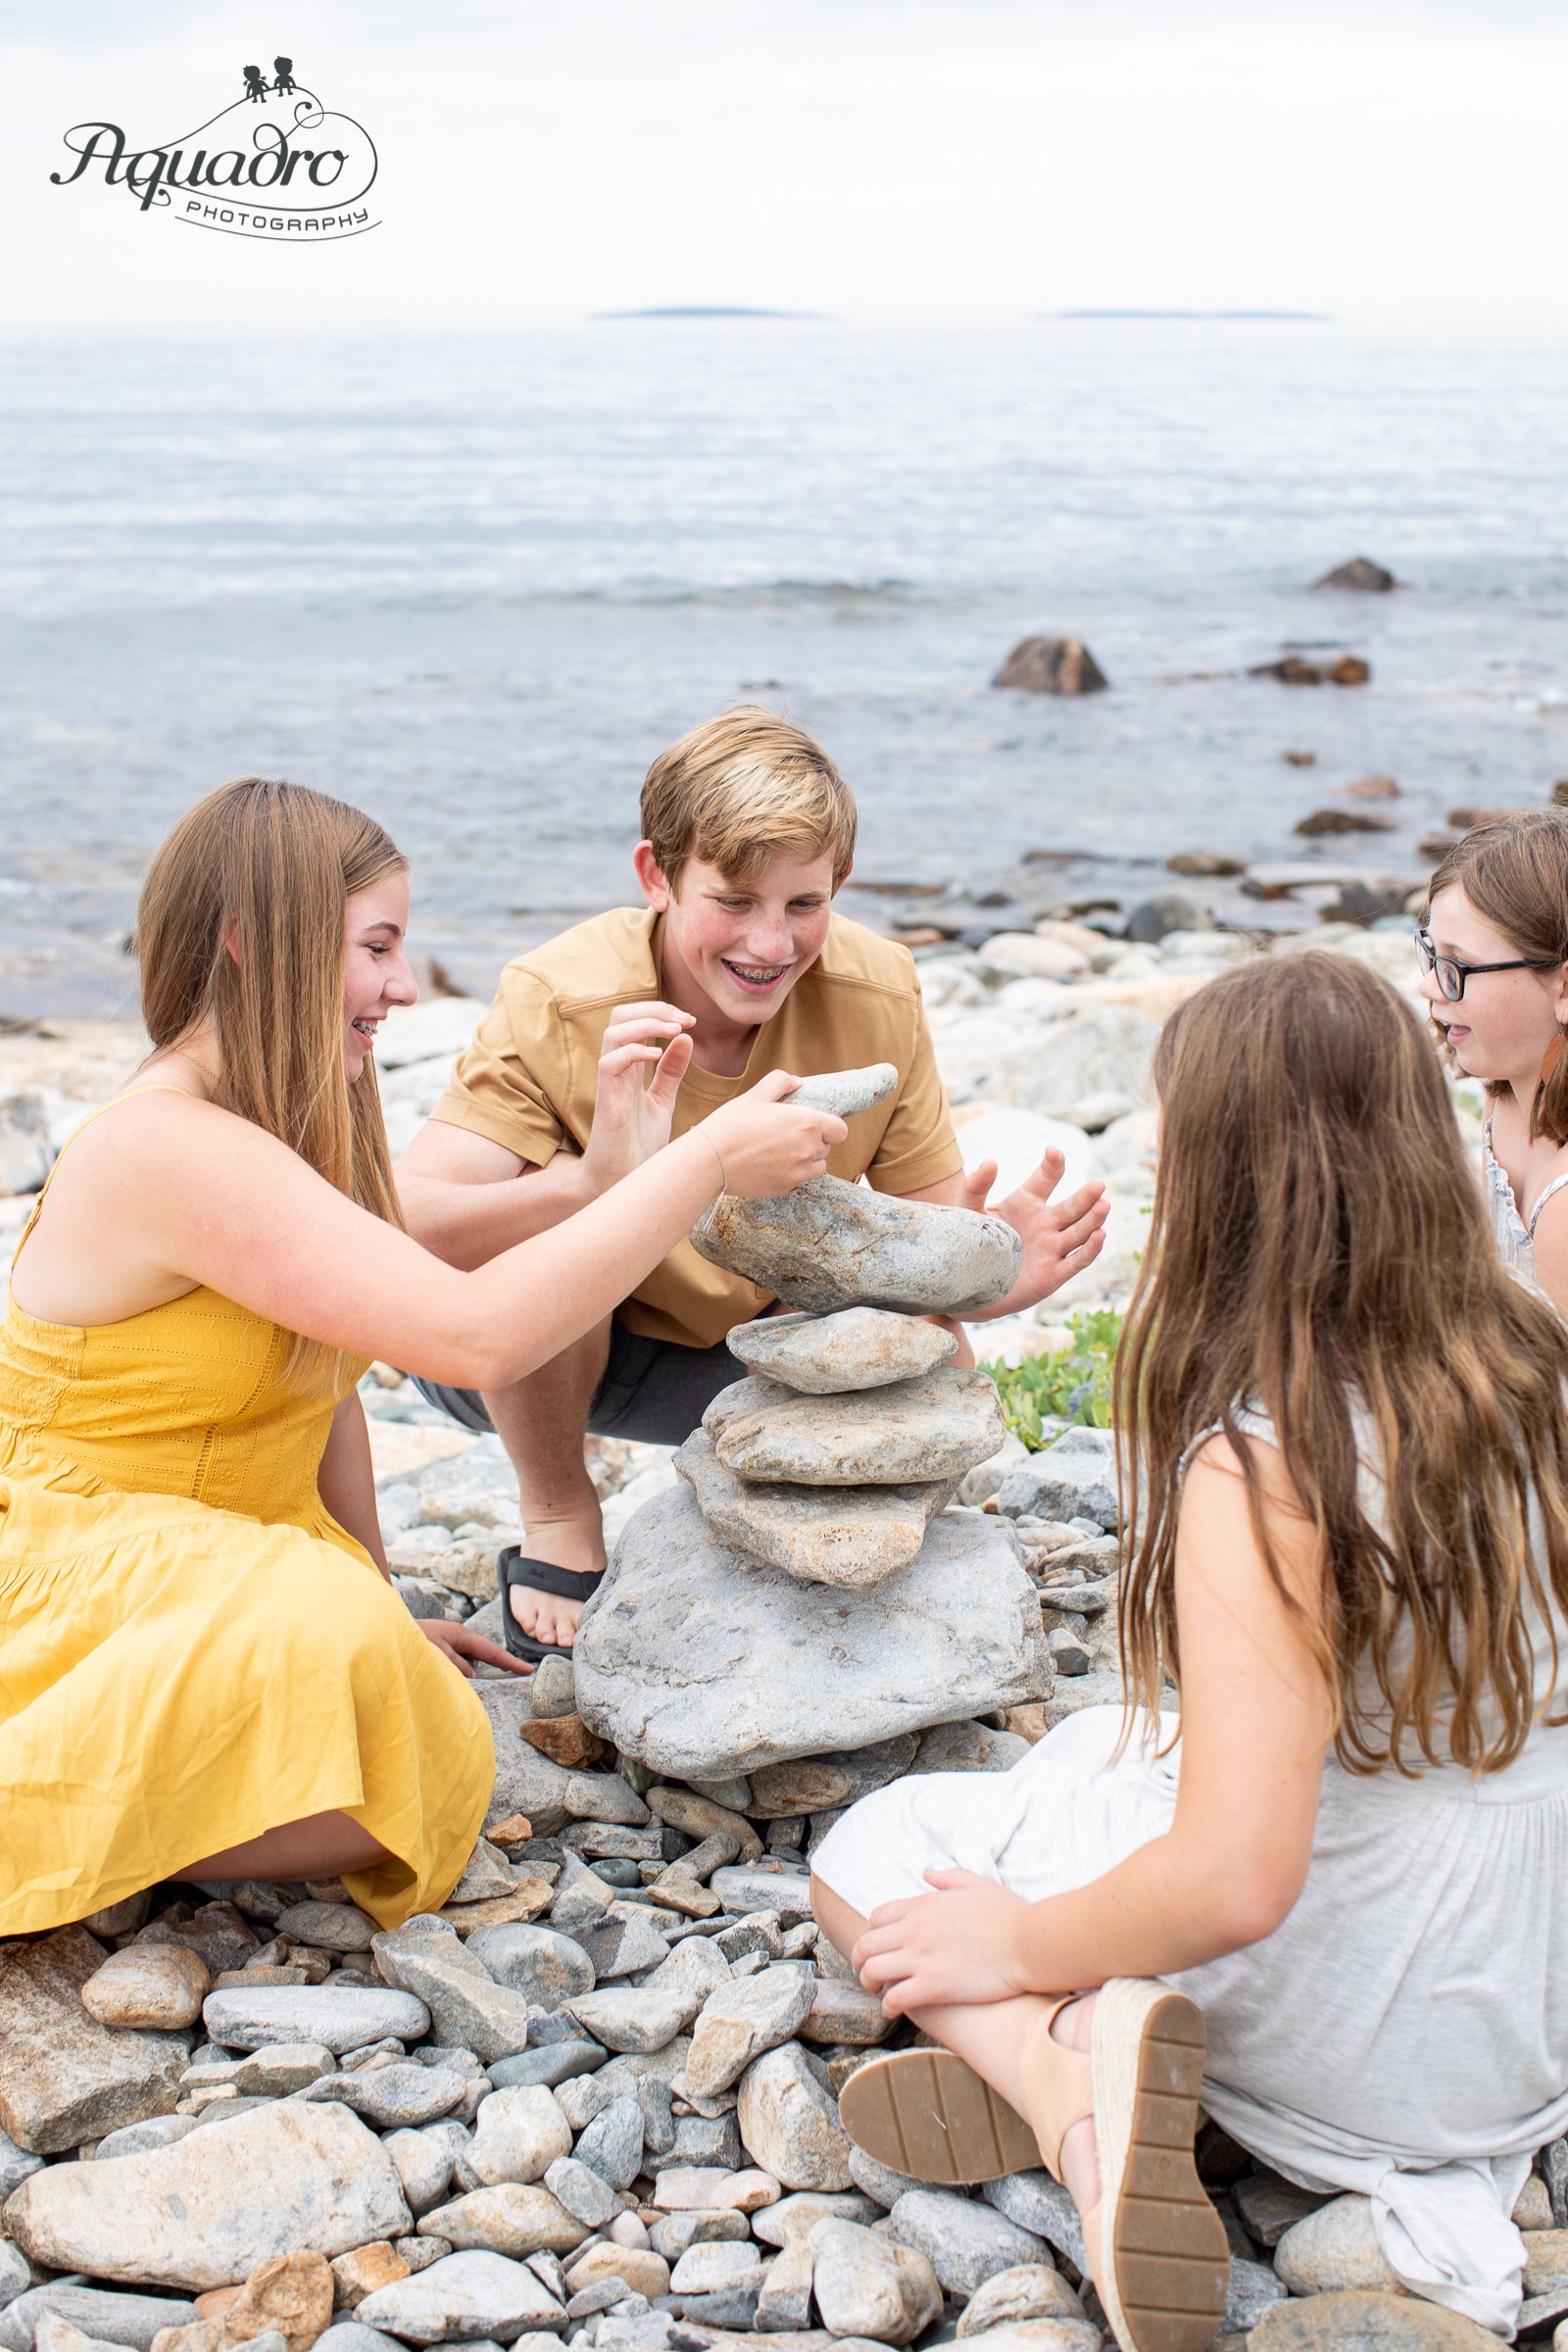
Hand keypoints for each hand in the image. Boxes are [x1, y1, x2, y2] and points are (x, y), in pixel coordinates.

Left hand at [419, 1618, 531, 1678]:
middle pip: (482, 1656)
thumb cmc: (408, 1639)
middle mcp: (457, 1638)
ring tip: (465, 1684)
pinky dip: (457, 1674)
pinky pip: (455, 1665)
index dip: (510, 1663)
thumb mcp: (436, 1653)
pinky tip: (450, 1682)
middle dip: (497, 1667)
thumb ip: (457, 1665)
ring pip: (467, 1663)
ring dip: (470, 1675)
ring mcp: (448, 1643)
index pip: (491, 1651)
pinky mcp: (438, 1651)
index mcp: (460, 1635)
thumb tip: (474, 1676)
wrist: (383, 1630)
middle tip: (517, 1677)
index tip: (529, 1670)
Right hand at [581, 1001, 696, 1194]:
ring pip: (613, 1032)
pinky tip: (658, 1056)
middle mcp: (617, 1067)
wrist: (623, 1179)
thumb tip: (686, 1038)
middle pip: (621, 1015)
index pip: (635, 1019)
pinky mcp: (607, 1099)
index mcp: (630, 1065)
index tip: (691, 1020)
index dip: (662, 1011)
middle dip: (653, 1008)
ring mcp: (610, 1081)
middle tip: (684, 1019)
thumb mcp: (662, 1101)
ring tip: (675, 1030)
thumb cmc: (638, 1144)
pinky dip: (635, 1051)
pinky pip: (610, 1062)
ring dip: (646, 1023)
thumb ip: (672, 1072)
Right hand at [699, 1071, 847, 1199]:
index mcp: (807, 1123)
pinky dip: (791, 1174)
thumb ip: (779, 1083)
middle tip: (789, 1134)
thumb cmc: (731, 1125)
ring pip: (816, 1167)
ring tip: (782, 1151)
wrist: (710, 1161)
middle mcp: (808, 1149)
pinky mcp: (785, 1188)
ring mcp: (798, 1172)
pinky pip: (798, 1181)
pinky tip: (769, 1165)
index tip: (815, 1124)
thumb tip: (795, 1082)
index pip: (840, 1130)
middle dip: (814, 1141)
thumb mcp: (755, 1095)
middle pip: (827, 1148)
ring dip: (807, 1160)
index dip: (830, 1126)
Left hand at [851, 1869, 1033, 2013]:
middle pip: (866, 1944)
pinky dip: (887, 2005)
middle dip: (860, 1960)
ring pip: (872, 1971)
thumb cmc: (1009, 1914)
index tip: (878, 1947)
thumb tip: (926, 1873)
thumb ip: (948, 1877)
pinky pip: (894, 1998)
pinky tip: (893, 2010)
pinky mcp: (933, 1986)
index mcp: (923, 1905)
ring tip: (877, 1992)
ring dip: (868, 1984)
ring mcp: (921, 1958)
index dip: (872, 1934)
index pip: (877, 1918)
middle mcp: (914, 1930)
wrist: (1029, 1942)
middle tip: (867, 1973)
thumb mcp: (977, 1884)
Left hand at [961, 1148, 1108, 1317]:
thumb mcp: (968, 1210)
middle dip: (1086, 1197)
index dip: (1053, 1165)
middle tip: (1098, 1185)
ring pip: (1079, 1232)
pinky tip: (1099, 1236)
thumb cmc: (968, 1241)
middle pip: (1072, 1207)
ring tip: (1104, 1206)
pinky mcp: (1052, 1275)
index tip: (1053, 1152)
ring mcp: (1051, 1248)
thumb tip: (990, 1162)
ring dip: (1093, 1220)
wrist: (965, 1282)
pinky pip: (1076, 1261)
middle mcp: (1045, 1223)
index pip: (1046, 1179)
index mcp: (1027, 1202)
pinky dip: (1089, 1250)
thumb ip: (976, 1187)